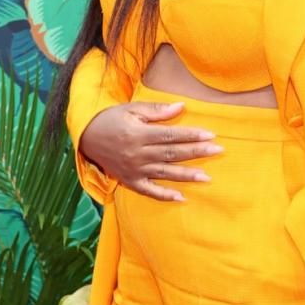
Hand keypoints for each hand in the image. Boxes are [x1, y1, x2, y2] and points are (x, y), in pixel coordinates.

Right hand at [79, 100, 222, 201]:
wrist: (86, 138)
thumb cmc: (111, 120)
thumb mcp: (131, 109)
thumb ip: (156, 111)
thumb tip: (182, 107)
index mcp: (138, 134)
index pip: (170, 136)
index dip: (191, 135)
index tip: (211, 135)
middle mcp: (137, 154)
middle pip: (172, 154)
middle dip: (196, 152)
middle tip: (218, 151)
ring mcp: (134, 170)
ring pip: (165, 173)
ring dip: (186, 176)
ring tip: (206, 177)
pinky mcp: (130, 181)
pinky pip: (149, 191)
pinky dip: (164, 195)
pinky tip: (181, 197)